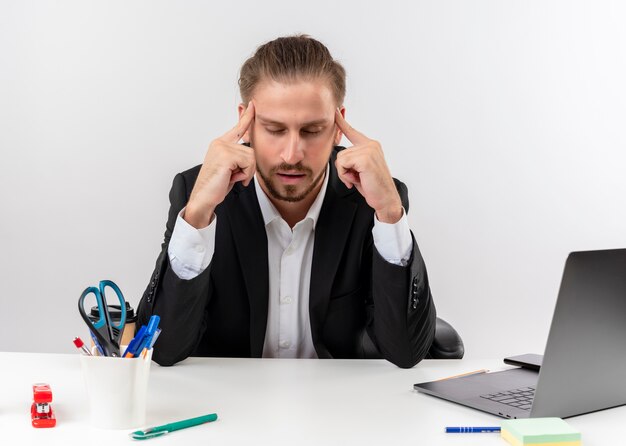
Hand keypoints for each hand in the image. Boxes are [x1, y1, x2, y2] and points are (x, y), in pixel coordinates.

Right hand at [185, 101, 255, 227]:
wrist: (203, 197)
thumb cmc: (216, 185)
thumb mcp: (230, 168)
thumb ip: (238, 157)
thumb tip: (250, 150)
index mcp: (220, 144)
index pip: (238, 128)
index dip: (246, 116)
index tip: (252, 105)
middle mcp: (220, 143)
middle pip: (251, 150)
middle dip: (249, 167)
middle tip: (236, 176)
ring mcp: (222, 147)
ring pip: (251, 157)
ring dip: (247, 172)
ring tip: (232, 177)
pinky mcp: (226, 155)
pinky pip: (248, 163)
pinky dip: (245, 174)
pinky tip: (233, 178)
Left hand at [334, 109, 402, 223]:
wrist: (385, 199)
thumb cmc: (373, 187)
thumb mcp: (360, 170)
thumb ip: (352, 160)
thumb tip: (340, 157)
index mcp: (370, 146)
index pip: (352, 131)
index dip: (342, 122)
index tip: (336, 111)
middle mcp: (371, 145)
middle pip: (341, 152)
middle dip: (344, 169)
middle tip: (356, 178)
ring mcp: (369, 150)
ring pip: (341, 158)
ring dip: (345, 173)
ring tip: (358, 179)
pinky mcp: (365, 158)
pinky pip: (343, 164)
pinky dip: (345, 175)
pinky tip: (357, 180)